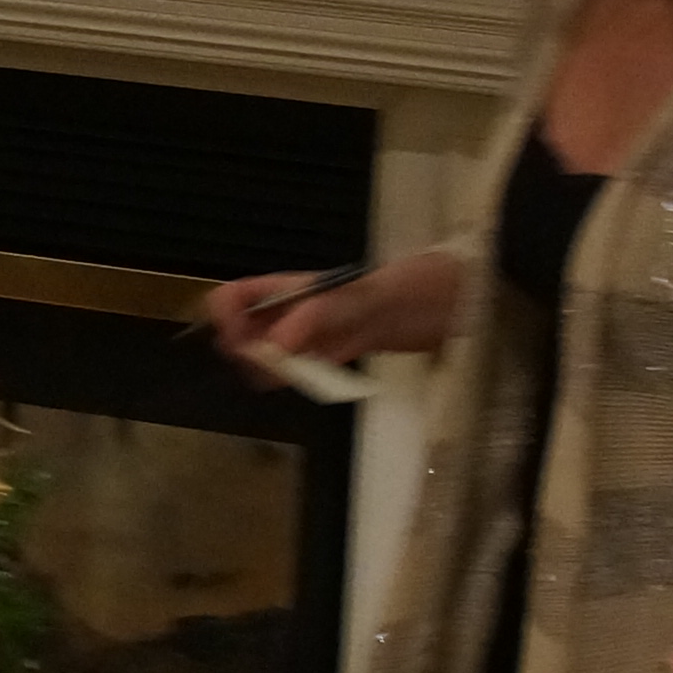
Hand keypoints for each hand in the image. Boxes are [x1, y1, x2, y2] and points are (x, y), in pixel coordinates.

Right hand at [203, 247, 461, 382]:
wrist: (447, 300)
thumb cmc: (401, 289)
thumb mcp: (355, 298)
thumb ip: (313, 318)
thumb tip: (274, 349)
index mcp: (292, 287)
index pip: (236, 296)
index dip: (225, 319)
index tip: (240, 345)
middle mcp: (296, 310)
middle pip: (246, 329)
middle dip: (245, 352)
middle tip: (264, 370)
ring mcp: (315, 334)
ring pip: (270, 353)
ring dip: (268, 370)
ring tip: (285, 381)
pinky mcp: (336, 354)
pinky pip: (302, 369)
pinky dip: (297, 380)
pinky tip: (309, 384)